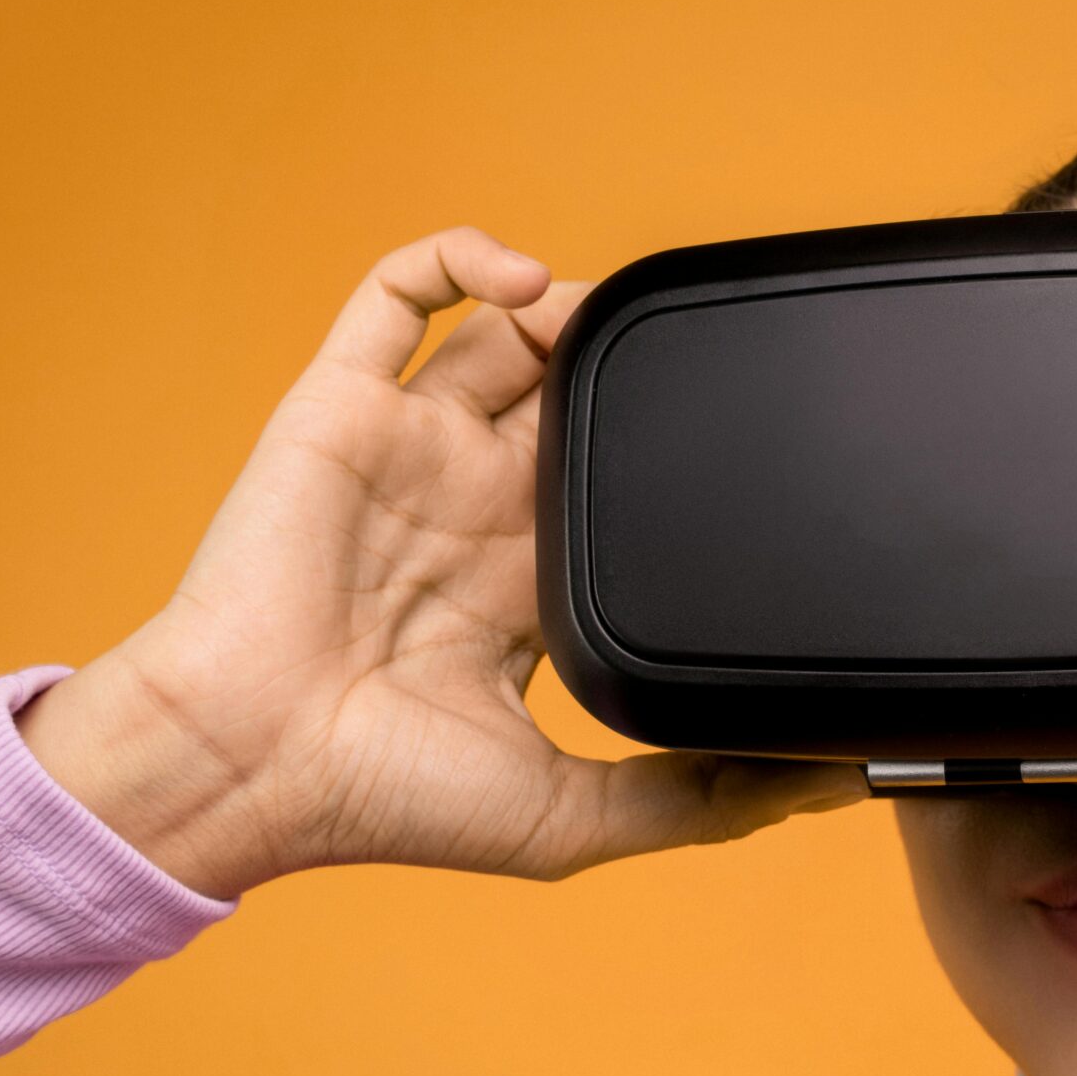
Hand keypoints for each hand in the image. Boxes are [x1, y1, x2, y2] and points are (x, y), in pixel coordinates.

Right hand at [17, 228, 865, 898]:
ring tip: (618, 319)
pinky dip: (461, 258)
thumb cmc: (382, 798)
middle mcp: (473, 504)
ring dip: (570, 307)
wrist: (248, 766)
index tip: (756, 440)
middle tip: (696, 363)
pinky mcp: (344, 404)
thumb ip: (700, 800)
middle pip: (575, 396)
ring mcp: (410, 448)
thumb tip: (828, 781)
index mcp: (525, 582)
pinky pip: (396, 292)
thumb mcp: (573, 817)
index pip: (621, 488)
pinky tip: (525, 282)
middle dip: (632, 369)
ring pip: (505, 333)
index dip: (681, 456)